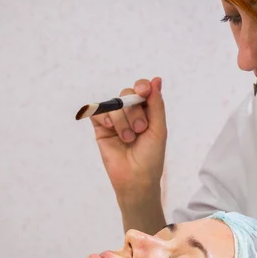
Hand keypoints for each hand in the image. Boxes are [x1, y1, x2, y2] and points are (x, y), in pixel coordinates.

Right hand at [91, 77, 166, 206]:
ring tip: (128, 138)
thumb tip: (156, 79)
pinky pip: (98, 111)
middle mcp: (130, 113)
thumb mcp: (158, 128)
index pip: (142, 89)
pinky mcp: (100, 128)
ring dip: (123, 120)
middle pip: (127, 94)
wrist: (136, 178)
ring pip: (114, 104)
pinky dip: (106, 117)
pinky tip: (111, 128)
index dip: (141, 86)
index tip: (143, 92)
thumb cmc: (151, 156)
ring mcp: (115, 120)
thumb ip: (156, 104)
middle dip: (134, 111)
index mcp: (146, 111)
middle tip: (140, 129)